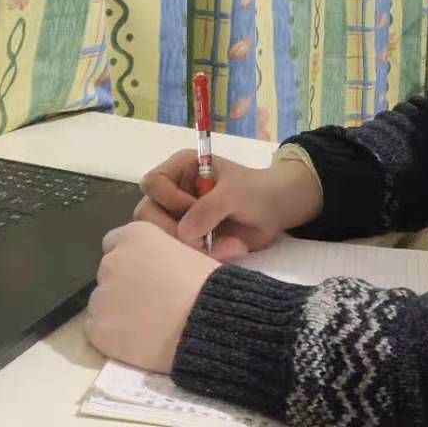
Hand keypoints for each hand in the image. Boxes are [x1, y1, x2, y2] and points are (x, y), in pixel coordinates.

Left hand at [85, 221, 218, 372]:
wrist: (206, 323)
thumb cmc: (207, 285)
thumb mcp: (187, 251)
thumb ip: (162, 254)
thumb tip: (157, 268)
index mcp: (135, 235)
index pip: (115, 243)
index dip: (131, 261)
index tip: (145, 276)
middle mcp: (112, 260)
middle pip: (108, 273)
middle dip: (123, 286)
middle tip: (148, 304)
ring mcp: (101, 295)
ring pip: (101, 303)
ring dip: (116, 312)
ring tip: (145, 327)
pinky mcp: (98, 328)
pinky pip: (96, 330)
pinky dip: (111, 337)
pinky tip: (135, 342)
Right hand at [134, 149, 322, 261]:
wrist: (278, 210)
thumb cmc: (256, 190)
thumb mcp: (235, 193)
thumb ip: (209, 208)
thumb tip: (183, 232)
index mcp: (180, 168)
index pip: (153, 184)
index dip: (169, 199)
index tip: (193, 208)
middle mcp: (173, 192)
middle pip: (148, 214)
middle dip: (174, 231)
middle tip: (201, 241)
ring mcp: (179, 218)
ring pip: (161, 239)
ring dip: (192, 248)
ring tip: (226, 247)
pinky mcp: (189, 240)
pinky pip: (180, 254)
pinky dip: (204, 258)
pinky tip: (230, 251)